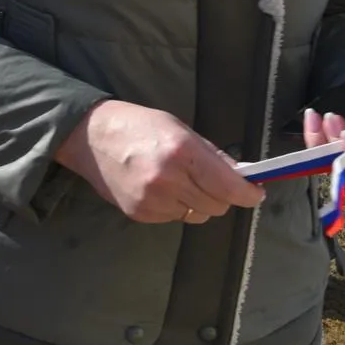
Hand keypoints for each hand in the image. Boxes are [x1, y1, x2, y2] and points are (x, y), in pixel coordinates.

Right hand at [55, 100, 264, 224]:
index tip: (255, 194)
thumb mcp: (179, 128)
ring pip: (198, 215)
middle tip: (211, 181)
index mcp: (182, 152)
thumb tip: (241, 176)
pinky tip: (160, 188)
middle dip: (222, 196)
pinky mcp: (140, 214)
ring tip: (179, 182)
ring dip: (198, 202)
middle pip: (218, 205)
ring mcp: (153, 200)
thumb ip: (212, 155)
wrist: (90, 137)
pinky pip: (175, 218)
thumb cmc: (138, 126)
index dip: (248, 194)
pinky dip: (176, 206)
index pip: (229, 187)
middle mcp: (169, 180)